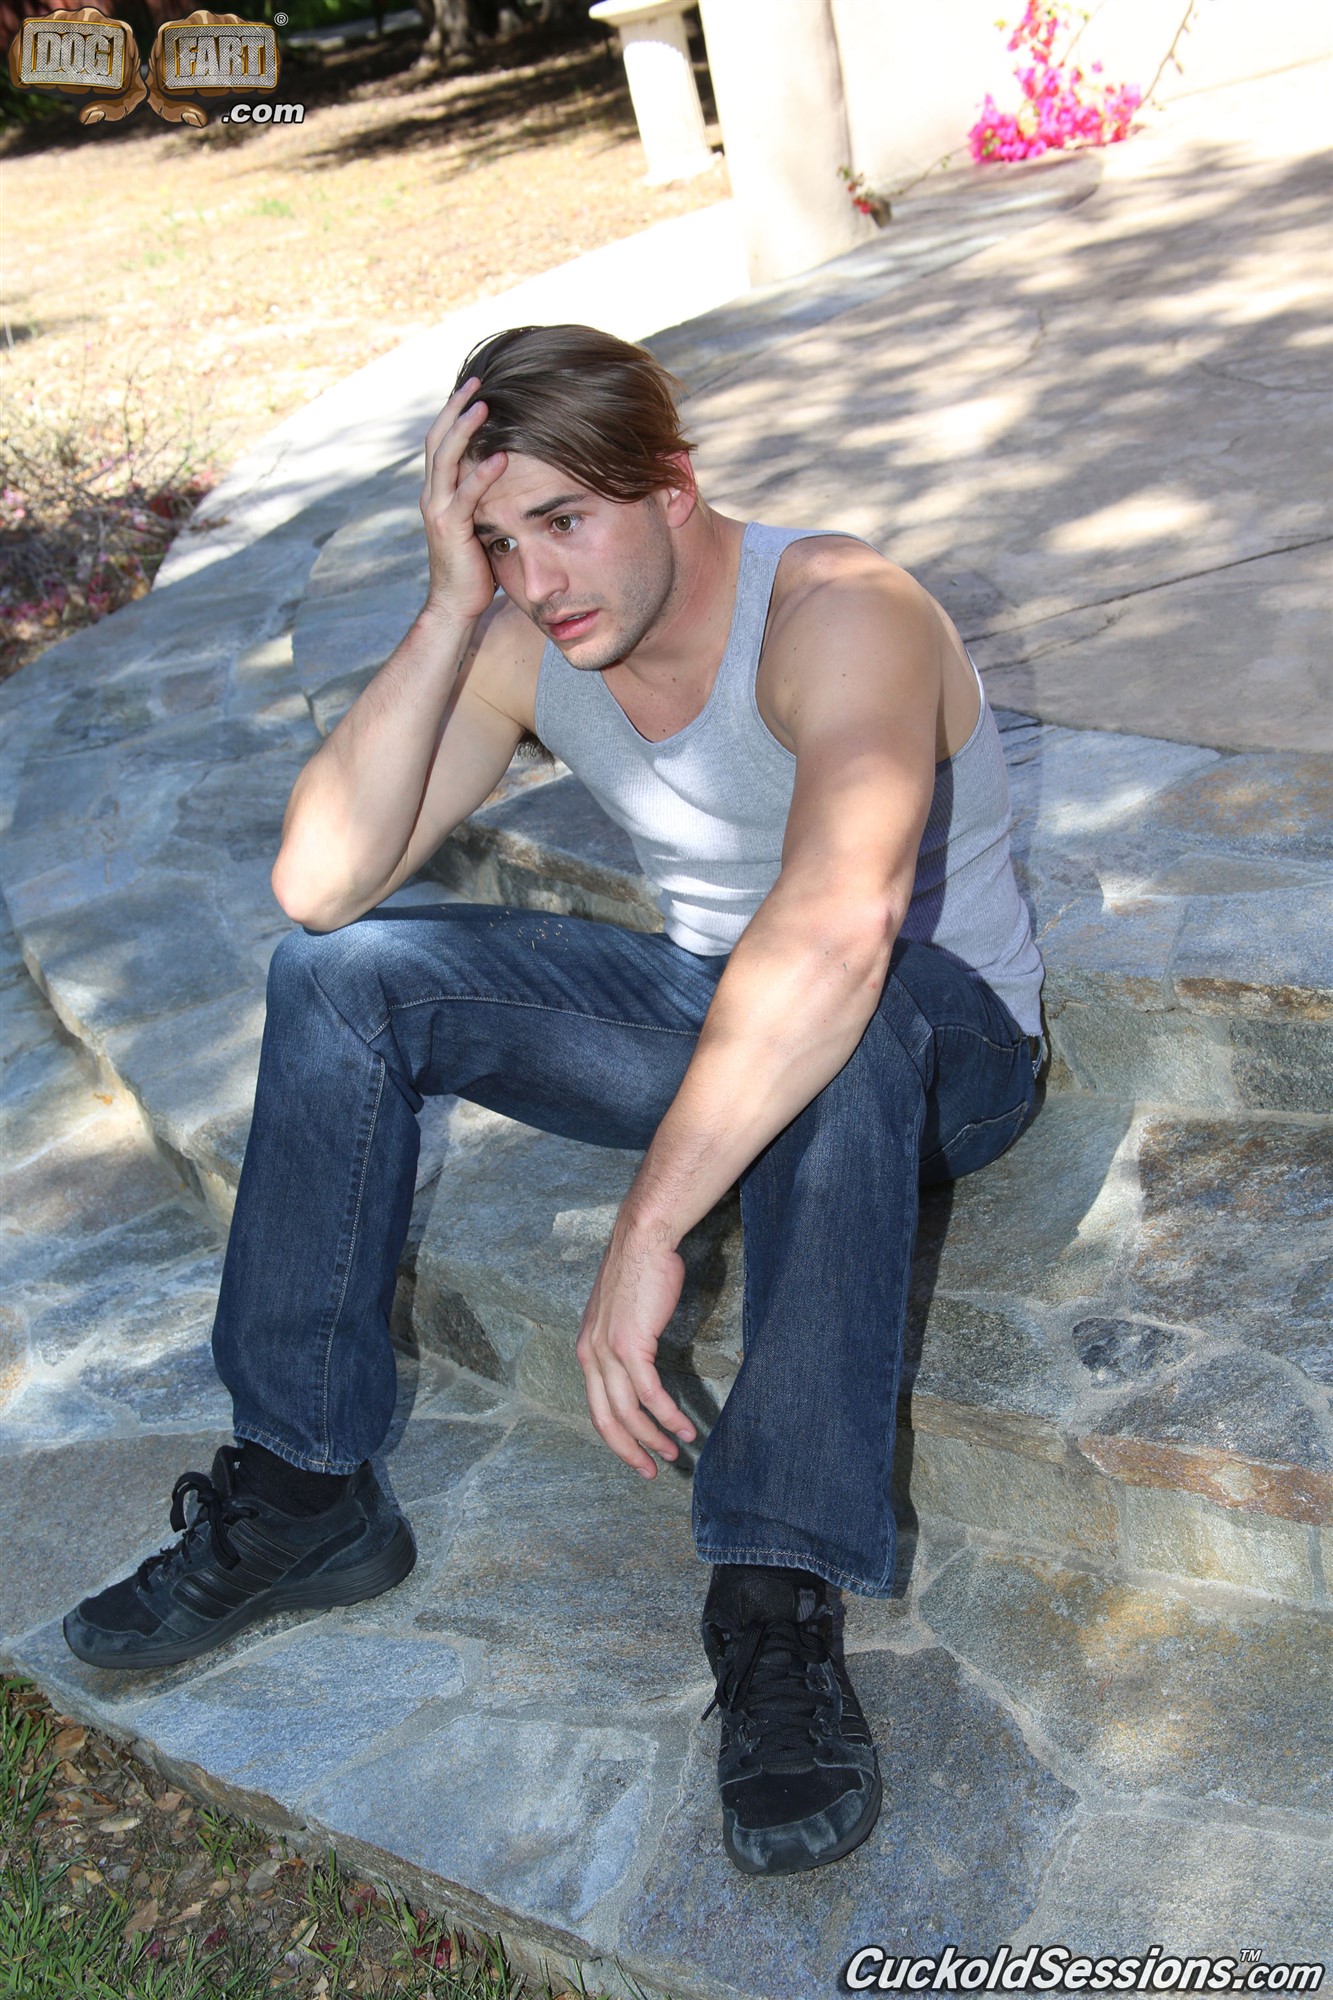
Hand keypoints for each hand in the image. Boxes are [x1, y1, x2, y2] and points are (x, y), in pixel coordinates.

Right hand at [419, 379, 507, 622]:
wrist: (455, 605)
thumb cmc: (474, 568)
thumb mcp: (481, 525)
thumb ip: (486, 501)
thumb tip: (512, 478)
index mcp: (439, 492)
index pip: (441, 442)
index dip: (455, 413)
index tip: (475, 388)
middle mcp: (433, 496)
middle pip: (437, 439)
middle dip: (456, 408)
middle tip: (477, 381)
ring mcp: (438, 511)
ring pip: (446, 459)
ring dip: (465, 430)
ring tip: (484, 406)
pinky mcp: (450, 529)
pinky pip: (466, 495)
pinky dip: (482, 474)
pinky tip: (501, 457)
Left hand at [576, 1223, 697, 1477]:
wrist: (643, 1239)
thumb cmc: (641, 1271)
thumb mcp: (621, 1315)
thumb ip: (623, 1343)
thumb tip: (639, 1366)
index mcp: (586, 1350)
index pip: (597, 1407)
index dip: (617, 1437)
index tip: (638, 1454)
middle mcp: (590, 1354)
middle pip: (606, 1419)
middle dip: (630, 1449)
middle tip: (652, 1469)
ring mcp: (608, 1350)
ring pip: (628, 1411)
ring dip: (653, 1437)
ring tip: (675, 1451)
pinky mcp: (630, 1344)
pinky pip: (650, 1393)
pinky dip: (667, 1415)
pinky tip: (684, 1426)